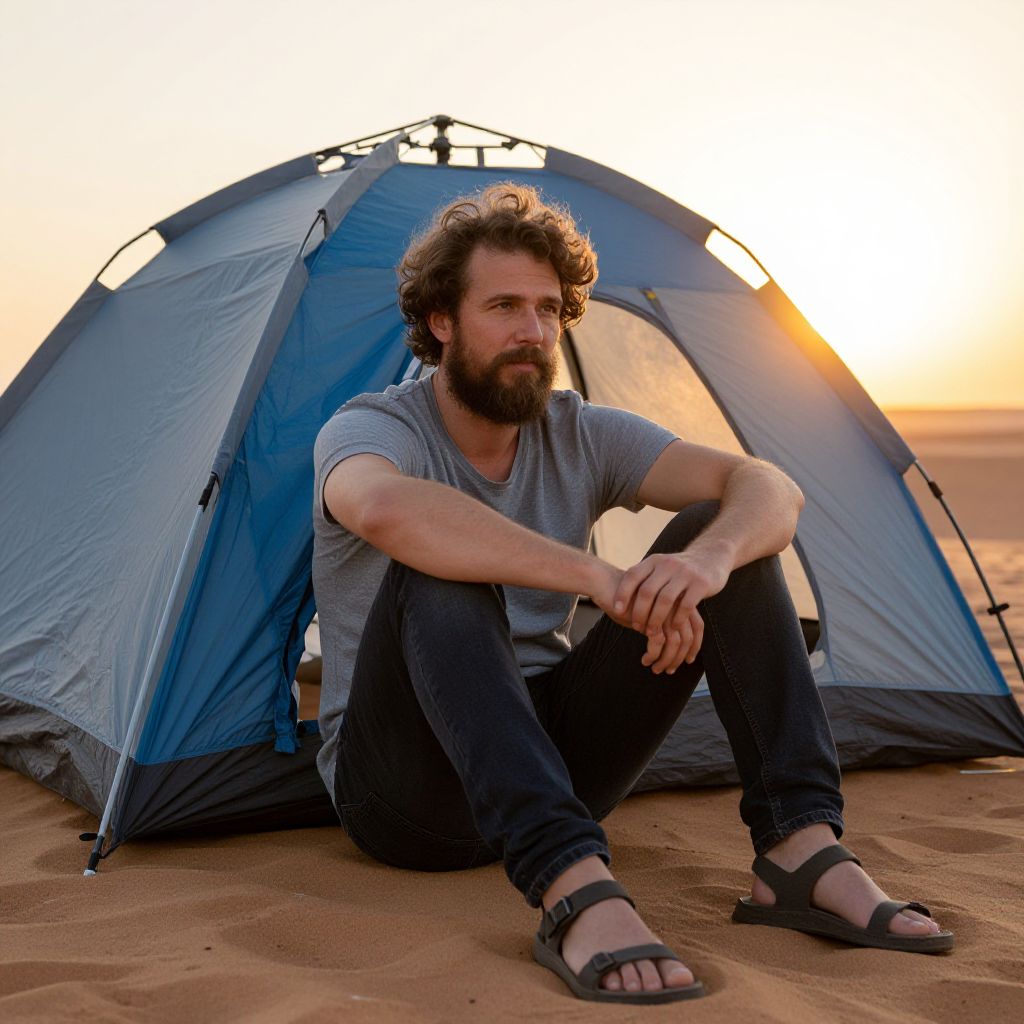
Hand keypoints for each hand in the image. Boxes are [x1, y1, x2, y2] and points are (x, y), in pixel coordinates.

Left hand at [613, 551, 731, 673]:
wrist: (711, 556)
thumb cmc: (678, 569)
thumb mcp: (659, 567)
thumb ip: (643, 578)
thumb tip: (616, 596)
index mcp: (654, 561)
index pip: (633, 576)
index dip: (622, 593)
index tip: (616, 610)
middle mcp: (668, 564)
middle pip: (647, 591)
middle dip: (639, 612)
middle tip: (635, 626)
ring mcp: (686, 573)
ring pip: (665, 600)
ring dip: (656, 619)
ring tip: (652, 632)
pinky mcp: (701, 583)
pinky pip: (686, 605)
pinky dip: (677, 619)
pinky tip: (673, 629)